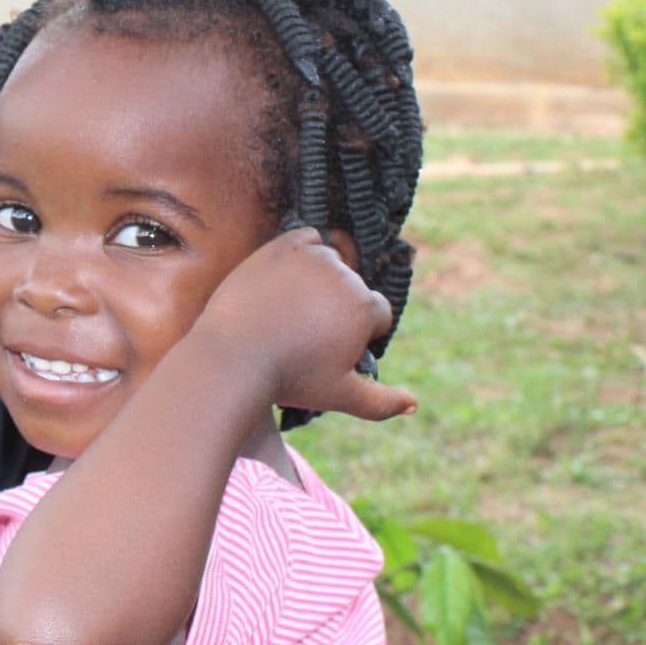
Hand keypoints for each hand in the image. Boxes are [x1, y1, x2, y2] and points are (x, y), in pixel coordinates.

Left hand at [193, 227, 414, 420]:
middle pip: (354, 289)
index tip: (332, 350)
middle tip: (307, 333)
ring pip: (332, 264)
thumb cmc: (288, 378)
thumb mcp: (339, 395)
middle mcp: (344, 275)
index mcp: (364, 307)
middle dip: (340, 309)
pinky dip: (304, 253)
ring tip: (294, 310)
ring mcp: (311, 257)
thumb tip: (414, 405)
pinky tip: (290, 278)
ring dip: (323, 281)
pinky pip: (307, 239)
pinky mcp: (281, 246)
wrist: (232, 356)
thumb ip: (381, 402)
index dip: (359, 335)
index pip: (378, 314)